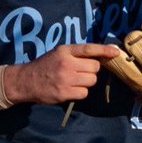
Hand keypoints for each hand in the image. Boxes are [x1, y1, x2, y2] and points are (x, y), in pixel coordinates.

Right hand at [4, 44, 120, 104]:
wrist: (26, 81)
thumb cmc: (45, 66)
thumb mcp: (59, 54)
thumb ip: (77, 54)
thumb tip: (101, 56)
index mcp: (65, 51)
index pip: (89, 49)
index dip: (104, 50)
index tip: (116, 52)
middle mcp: (66, 63)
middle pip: (94, 68)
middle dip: (91, 71)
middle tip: (81, 72)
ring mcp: (65, 79)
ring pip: (91, 81)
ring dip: (86, 82)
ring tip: (74, 81)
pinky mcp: (64, 93)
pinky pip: (84, 93)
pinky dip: (80, 92)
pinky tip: (70, 89)